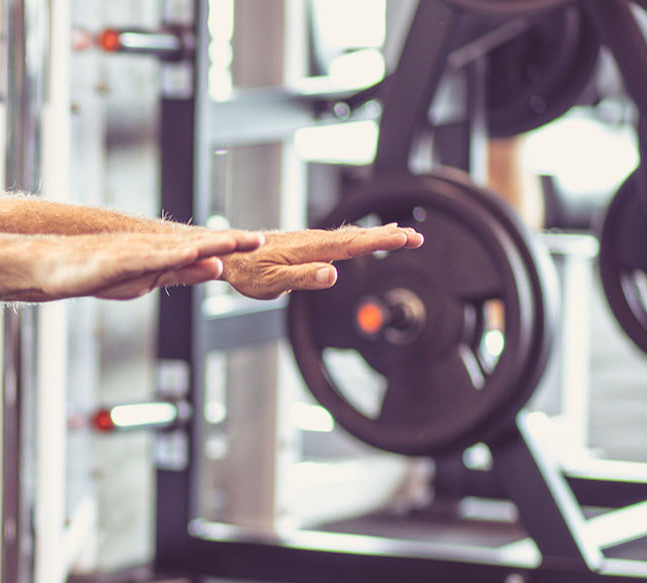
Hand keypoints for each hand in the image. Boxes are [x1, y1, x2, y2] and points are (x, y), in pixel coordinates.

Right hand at [37, 229, 265, 301]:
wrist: (53, 265)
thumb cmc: (97, 272)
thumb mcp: (148, 278)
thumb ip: (182, 273)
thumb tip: (216, 268)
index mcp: (162, 254)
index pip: (202, 249)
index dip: (231, 246)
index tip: (258, 244)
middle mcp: (152, 247)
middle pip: (196, 244)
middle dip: (228, 242)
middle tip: (259, 240)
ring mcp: (135, 252)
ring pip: (177, 248)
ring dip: (206, 245)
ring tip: (234, 242)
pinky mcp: (117, 260)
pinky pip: (148, 258)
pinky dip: (170, 256)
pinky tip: (189, 253)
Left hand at [218, 224, 422, 299]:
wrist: (229, 254)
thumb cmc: (248, 272)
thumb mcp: (273, 282)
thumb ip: (303, 278)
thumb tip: (333, 274)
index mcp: (311, 249)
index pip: (353, 244)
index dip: (382, 242)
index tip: (407, 238)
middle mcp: (314, 240)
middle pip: (358, 237)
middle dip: (389, 237)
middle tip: (418, 236)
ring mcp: (312, 240)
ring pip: (351, 236)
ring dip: (378, 235)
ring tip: (404, 235)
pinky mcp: (308, 244)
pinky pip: (341, 239)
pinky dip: (361, 237)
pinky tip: (368, 239)